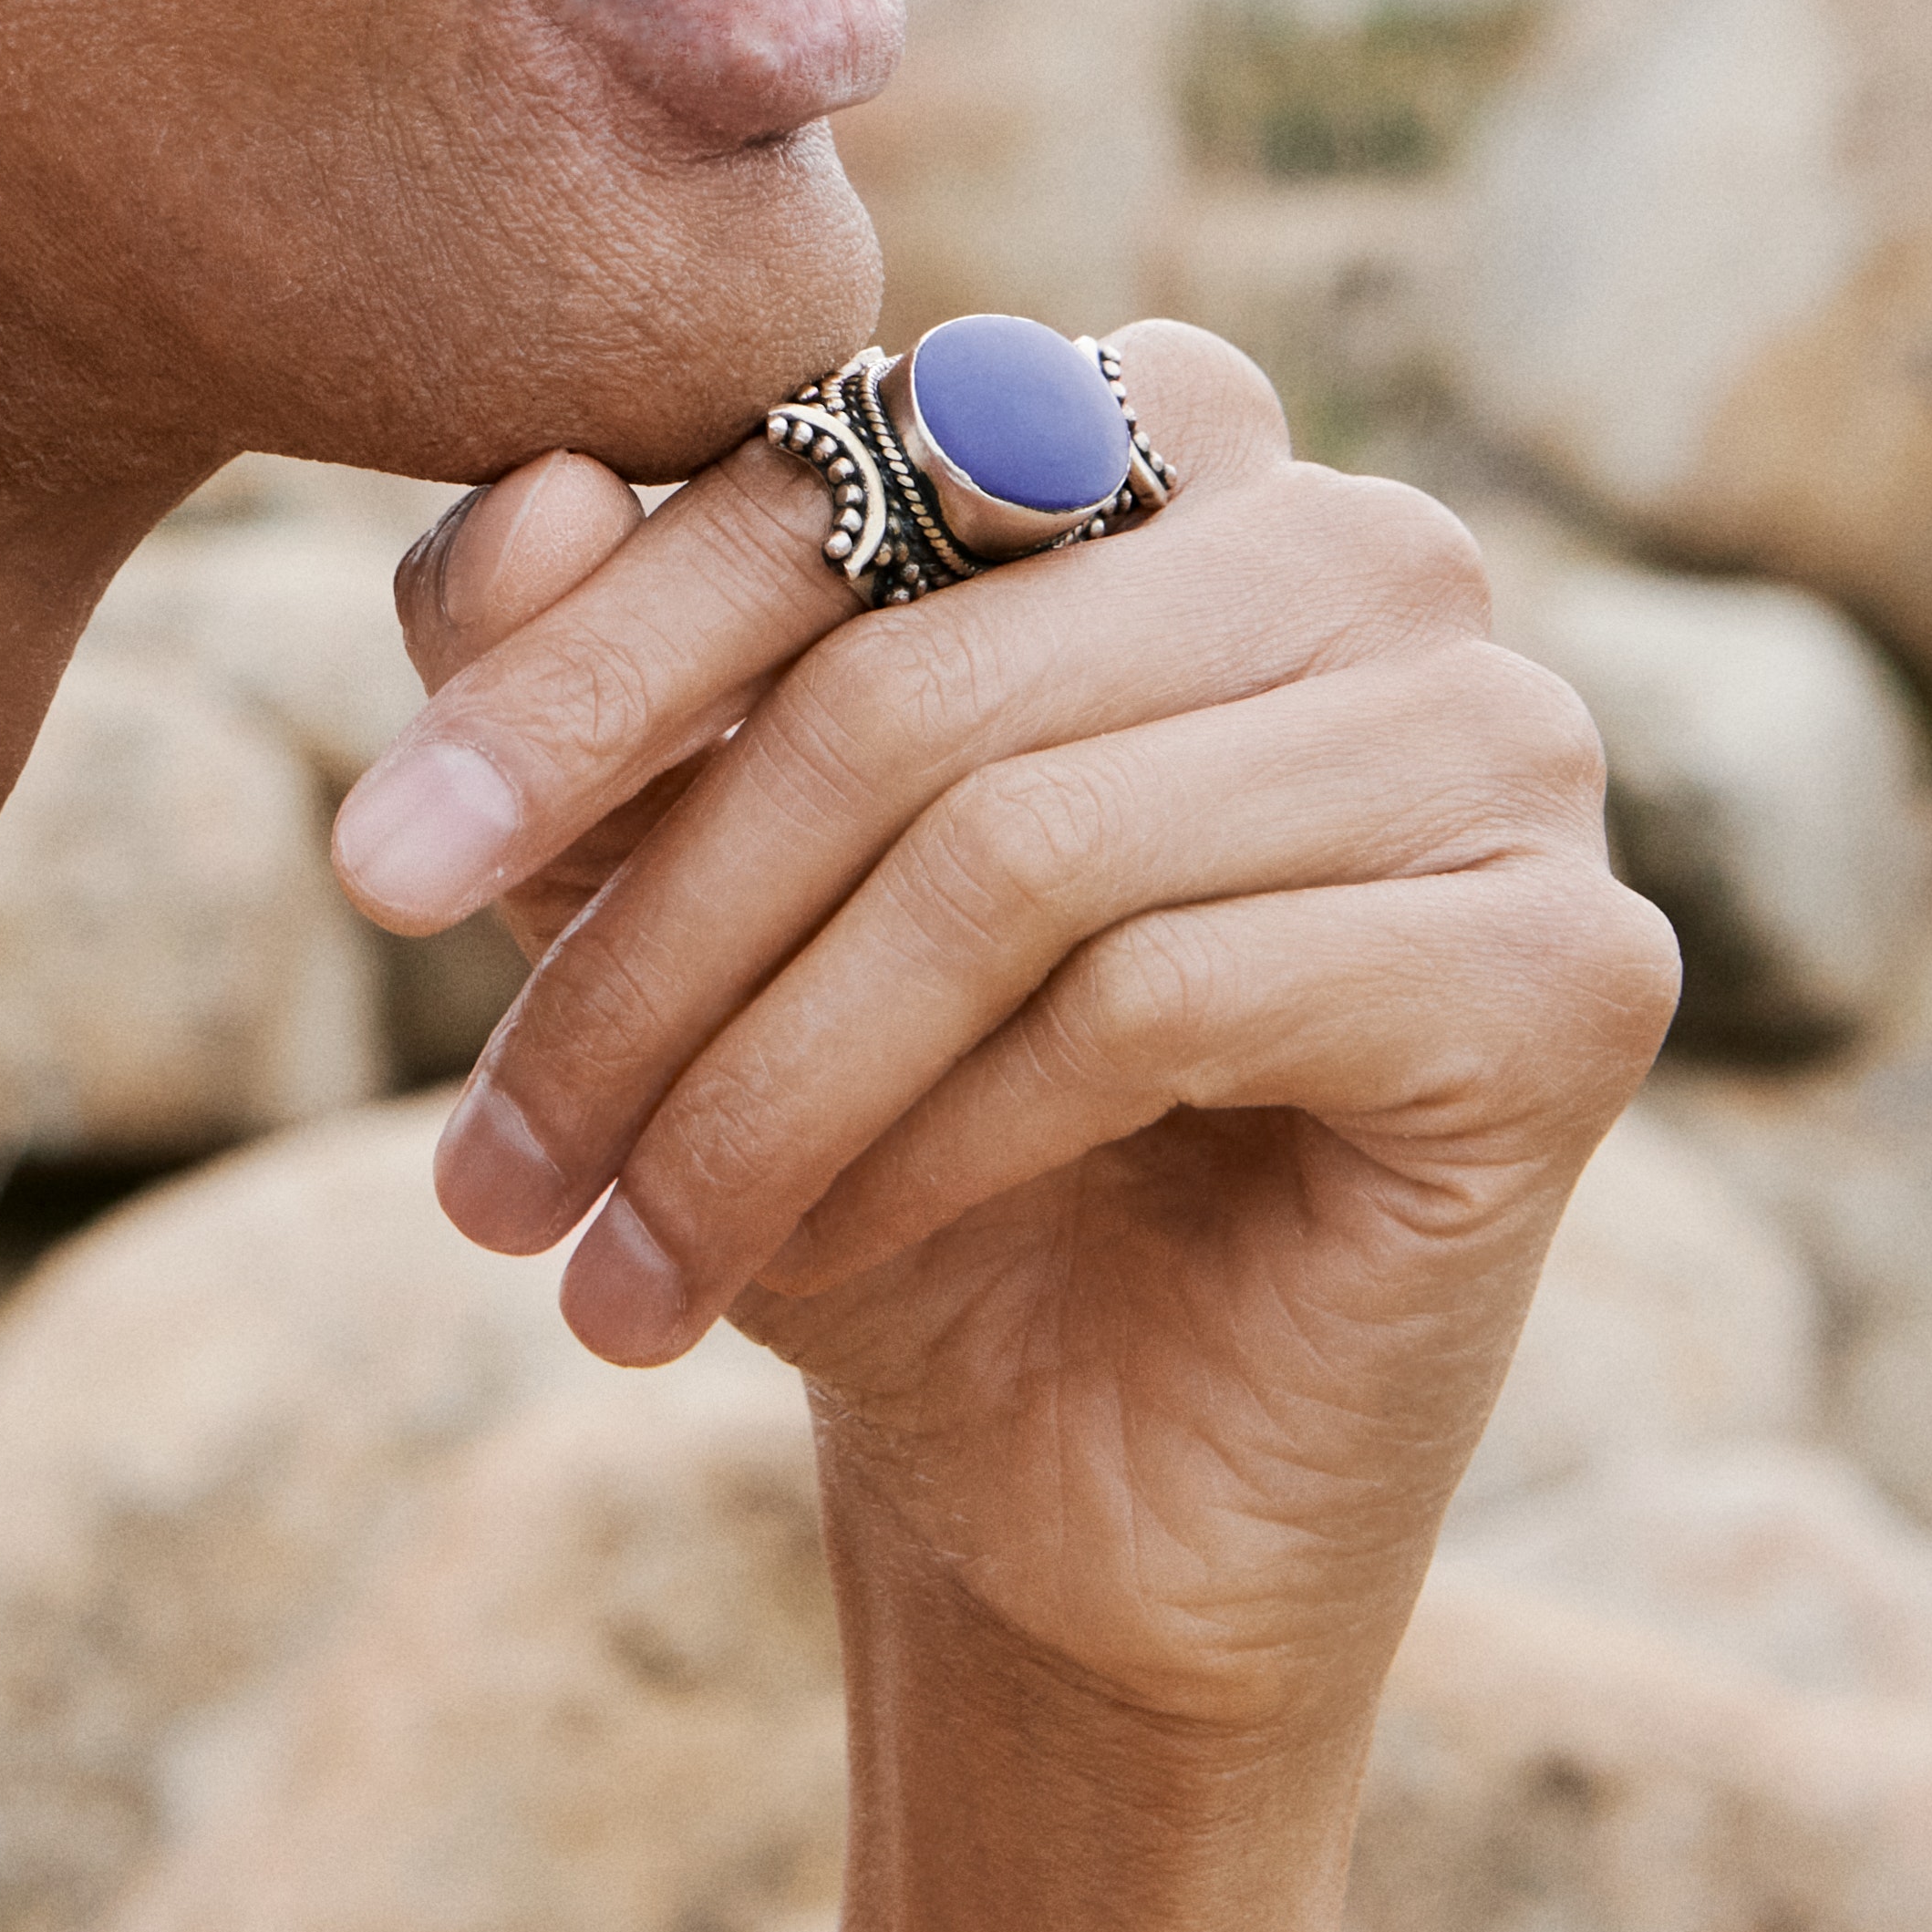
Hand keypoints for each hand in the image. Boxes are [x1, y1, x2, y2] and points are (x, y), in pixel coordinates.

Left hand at [326, 324, 1676, 1741]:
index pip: (837, 471)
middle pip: (913, 681)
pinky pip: (1161, 999)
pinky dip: (937, 1144)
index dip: (578, 671)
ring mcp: (1503, 743)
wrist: (1073, 1485)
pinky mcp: (1563, 969)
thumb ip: (582, 663)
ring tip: (611, 1261)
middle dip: (651, 936)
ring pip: (1018, 854)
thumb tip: (526, 488)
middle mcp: (1370, 546)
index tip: (368, 869)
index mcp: (1171, 447)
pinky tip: (824, 1265)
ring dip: (762, 1086)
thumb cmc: (881, 1136)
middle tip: (483, 1174)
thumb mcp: (678, 886)